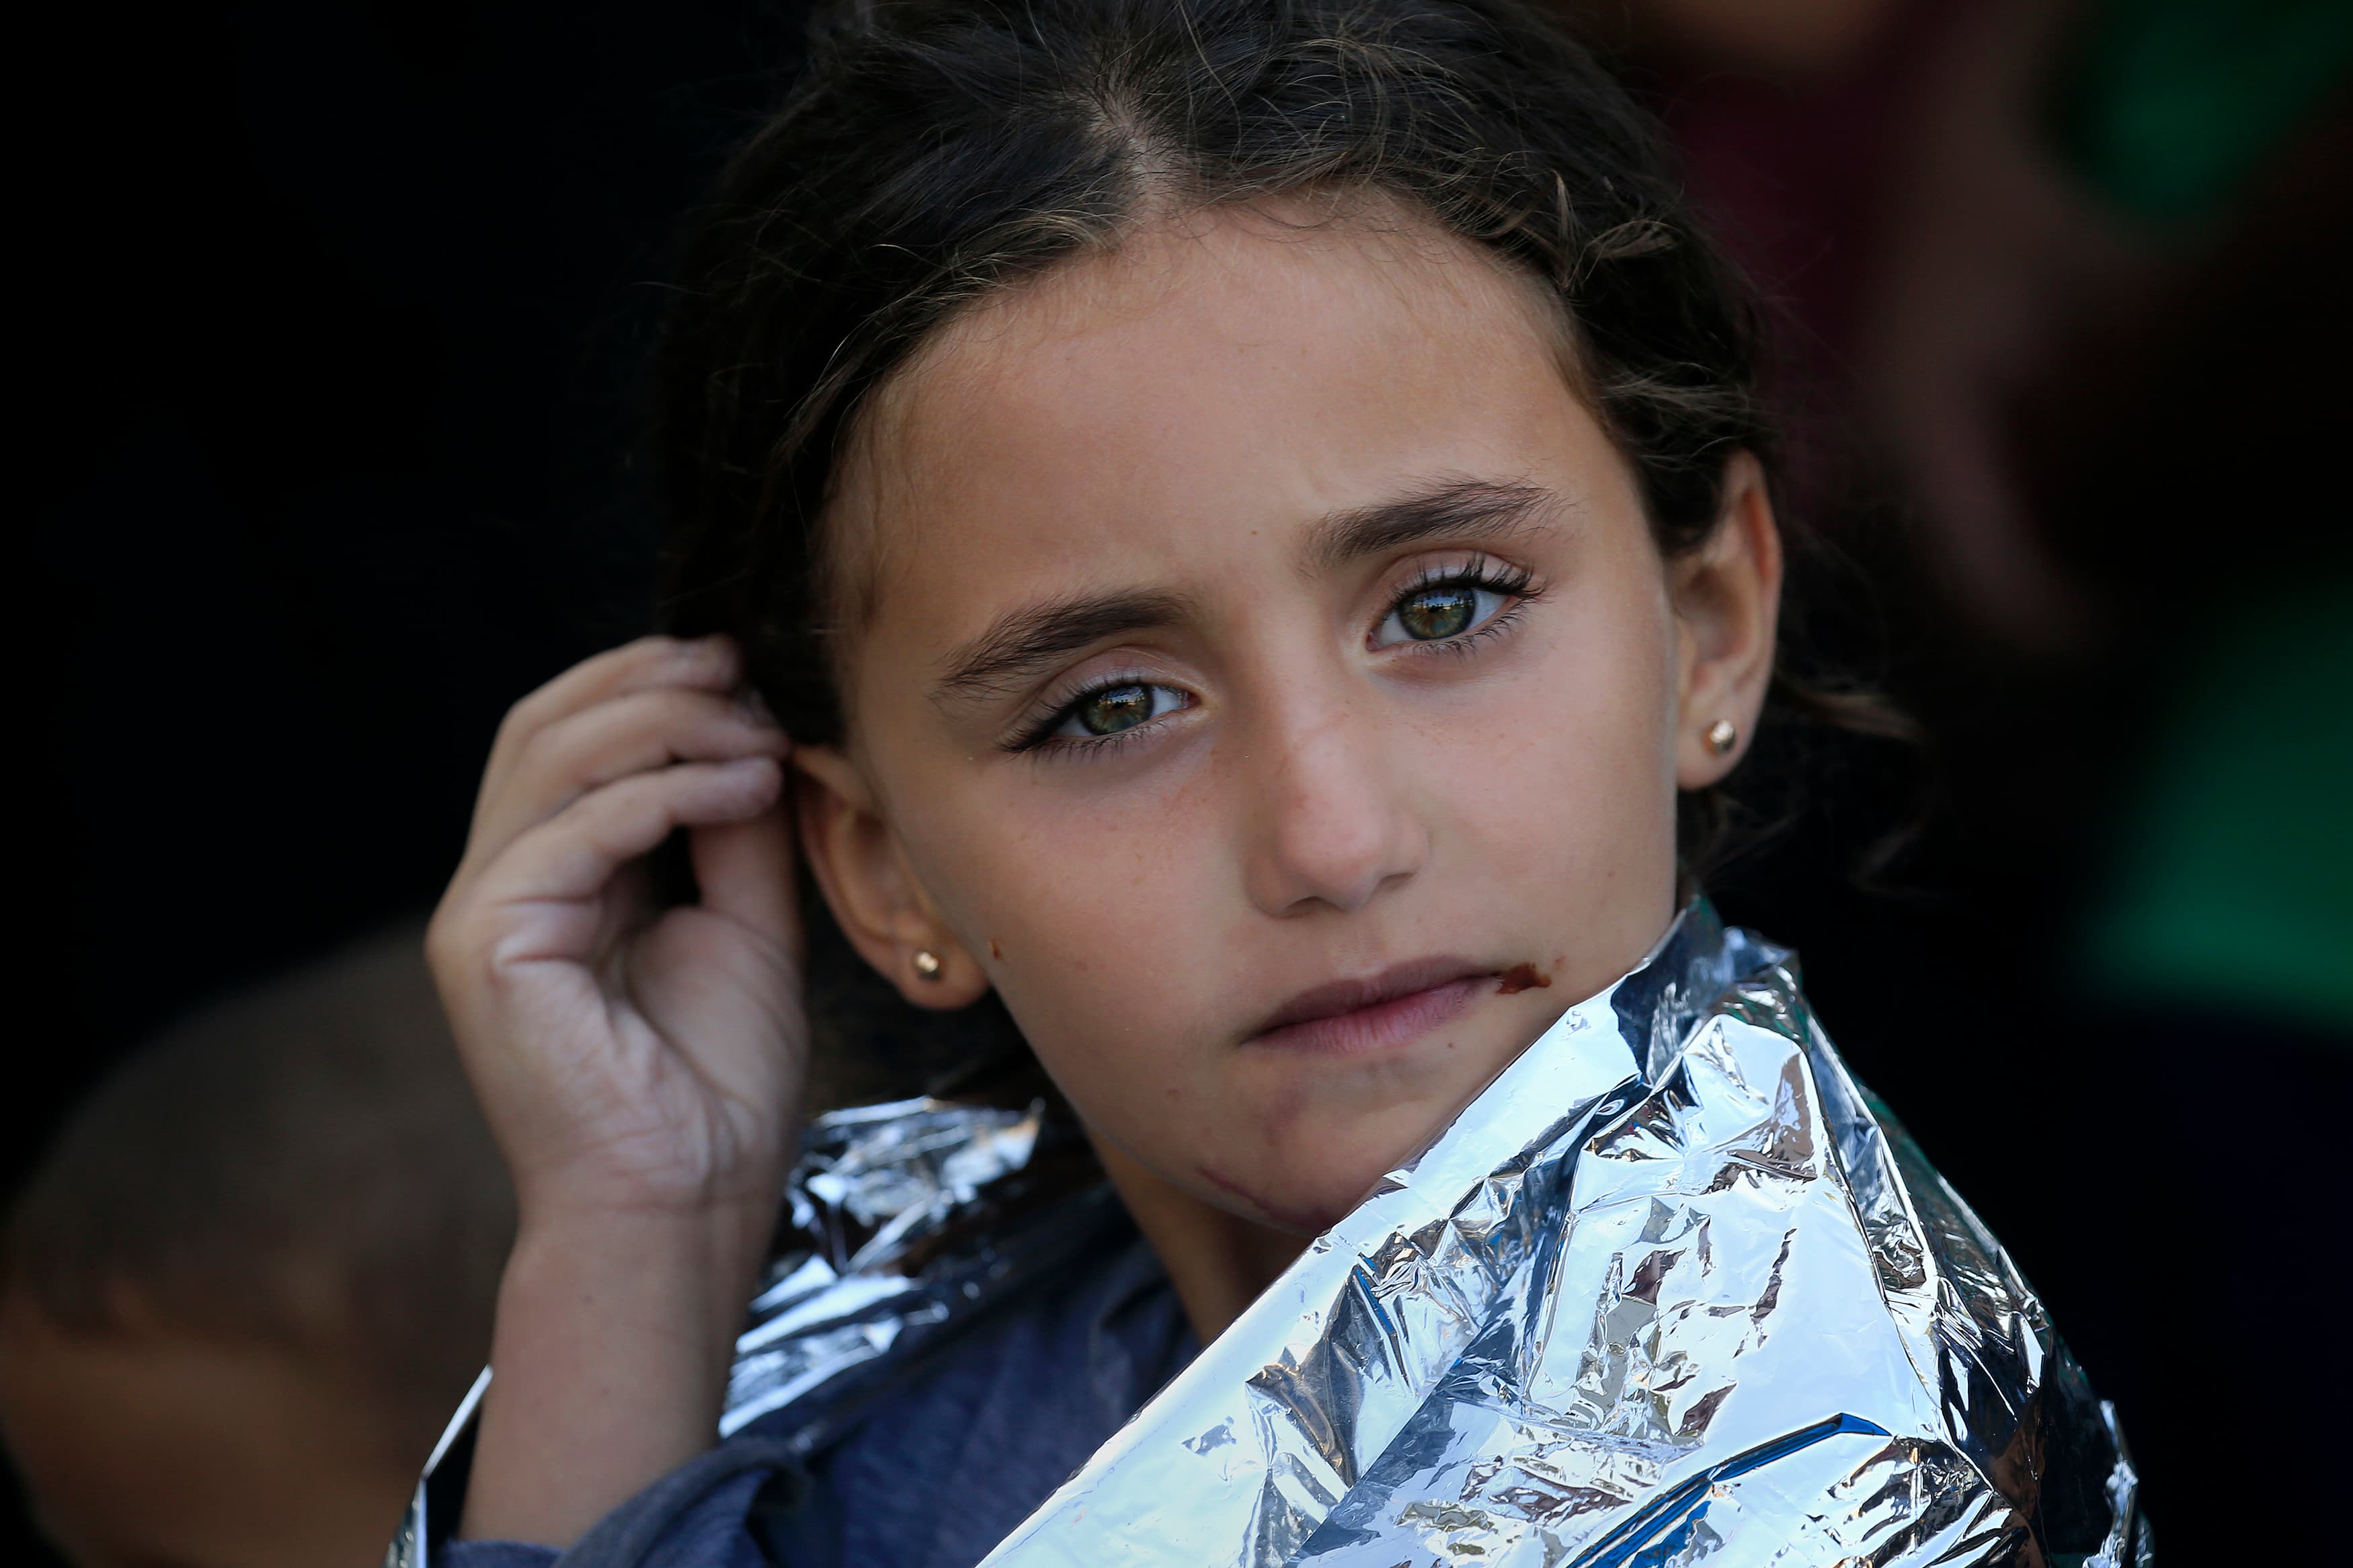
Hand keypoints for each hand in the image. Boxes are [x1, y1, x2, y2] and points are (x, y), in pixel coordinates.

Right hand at [425, 634, 805, 1545]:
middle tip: (741, 666)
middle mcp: (501, 886)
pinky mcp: (486, 946)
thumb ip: (737, 830)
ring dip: (666, 722)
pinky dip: (666, 791)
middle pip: (542, 724)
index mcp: (552, 879)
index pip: (568, 735)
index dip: (647, 681)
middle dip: (648, 679)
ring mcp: (482, 915)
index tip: (744, 663)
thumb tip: (755, 731)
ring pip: (550, 756)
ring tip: (759, 730)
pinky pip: (575, 829)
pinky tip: (747, 785)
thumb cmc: (715, 1090)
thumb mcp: (748, 925)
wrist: (686, 1203)